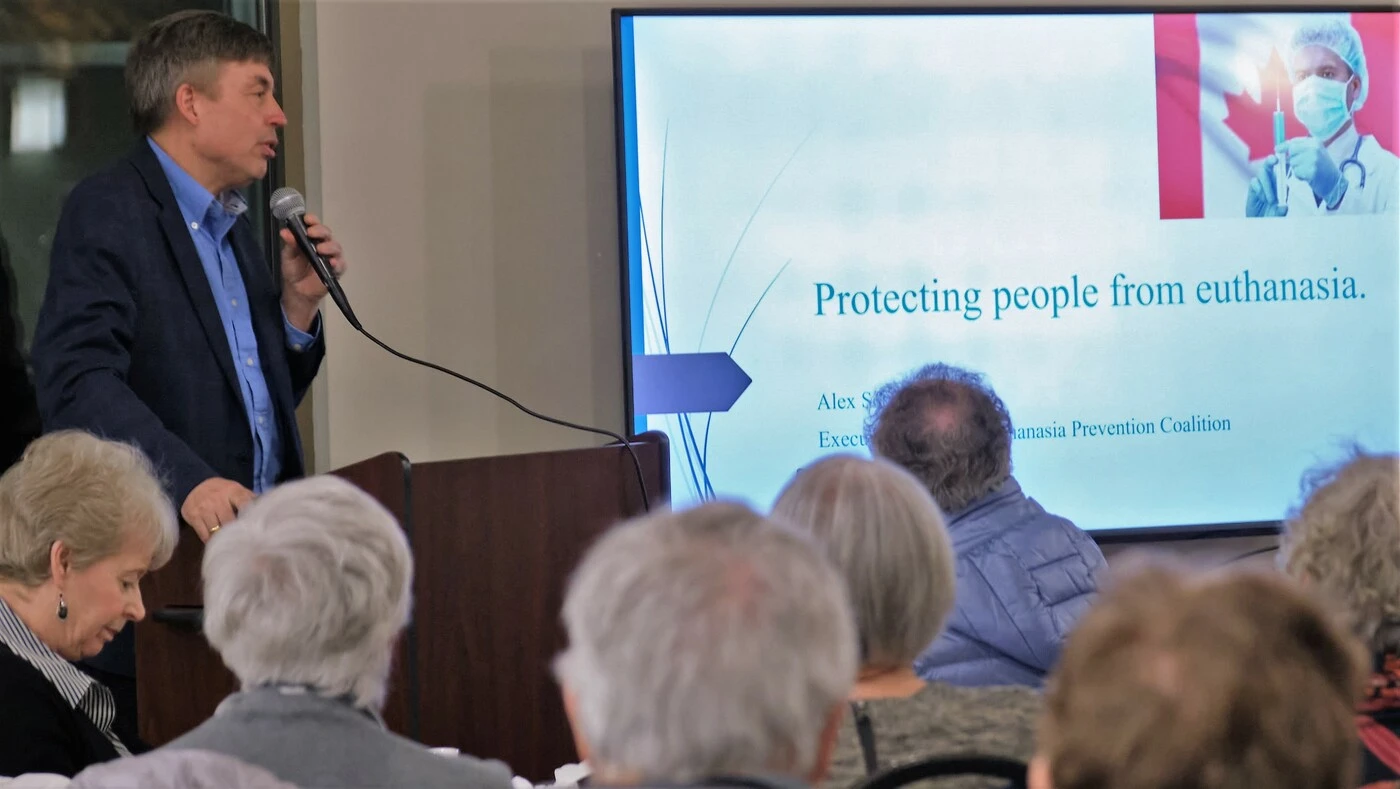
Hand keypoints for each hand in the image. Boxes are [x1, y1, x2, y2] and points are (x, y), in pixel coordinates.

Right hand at [181, 478, 254, 541]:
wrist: (195, 484)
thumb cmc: (223, 492)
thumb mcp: (237, 491)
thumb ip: (251, 500)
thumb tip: (270, 511)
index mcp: (233, 491)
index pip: (244, 503)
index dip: (250, 517)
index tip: (256, 529)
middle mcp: (217, 499)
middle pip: (229, 521)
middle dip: (237, 532)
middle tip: (245, 543)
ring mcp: (204, 508)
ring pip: (216, 530)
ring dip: (224, 538)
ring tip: (232, 545)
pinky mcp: (193, 516)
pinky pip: (204, 535)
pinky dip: (212, 541)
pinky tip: (218, 543)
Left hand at [280, 213, 345, 330]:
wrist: (297, 290)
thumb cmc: (294, 270)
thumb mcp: (288, 256)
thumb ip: (290, 244)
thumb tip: (285, 231)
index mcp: (311, 238)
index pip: (315, 225)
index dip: (313, 220)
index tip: (308, 219)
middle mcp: (323, 245)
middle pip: (327, 234)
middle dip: (321, 231)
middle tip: (311, 233)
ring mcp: (331, 257)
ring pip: (336, 247)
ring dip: (329, 246)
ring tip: (320, 249)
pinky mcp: (336, 270)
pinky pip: (341, 265)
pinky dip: (338, 263)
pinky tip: (332, 262)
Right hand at [1246, 155, 1287, 216]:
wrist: (1258, 223)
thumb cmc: (1271, 217)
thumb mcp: (1278, 216)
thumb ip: (1281, 212)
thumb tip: (1283, 206)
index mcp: (1283, 184)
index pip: (1285, 169)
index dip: (1285, 162)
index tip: (1287, 159)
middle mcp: (1272, 181)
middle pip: (1271, 165)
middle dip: (1272, 160)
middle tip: (1274, 161)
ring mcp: (1261, 184)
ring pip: (1262, 172)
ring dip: (1267, 184)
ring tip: (1269, 199)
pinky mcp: (1253, 188)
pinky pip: (1254, 182)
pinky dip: (1259, 189)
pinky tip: (1262, 198)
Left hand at [1278, 137, 1341, 203]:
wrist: (1334, 181)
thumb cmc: (1321, 167)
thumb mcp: (1313, 153)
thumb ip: (1299, 149)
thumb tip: (1278, 148)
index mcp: (1315, 142)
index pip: (1294, 141)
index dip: (1284, 146)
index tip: (1277, 149)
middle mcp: (1315, 148)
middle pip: (1291, 152)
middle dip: (1291, 159)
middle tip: (1301, 164)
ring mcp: (1314, 159)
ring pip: (1293, 163)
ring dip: (1296, 169)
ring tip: (1307, 170)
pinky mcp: (1312, 170)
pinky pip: (1296, 172)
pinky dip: (1299, 175)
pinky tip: (1308, 176)